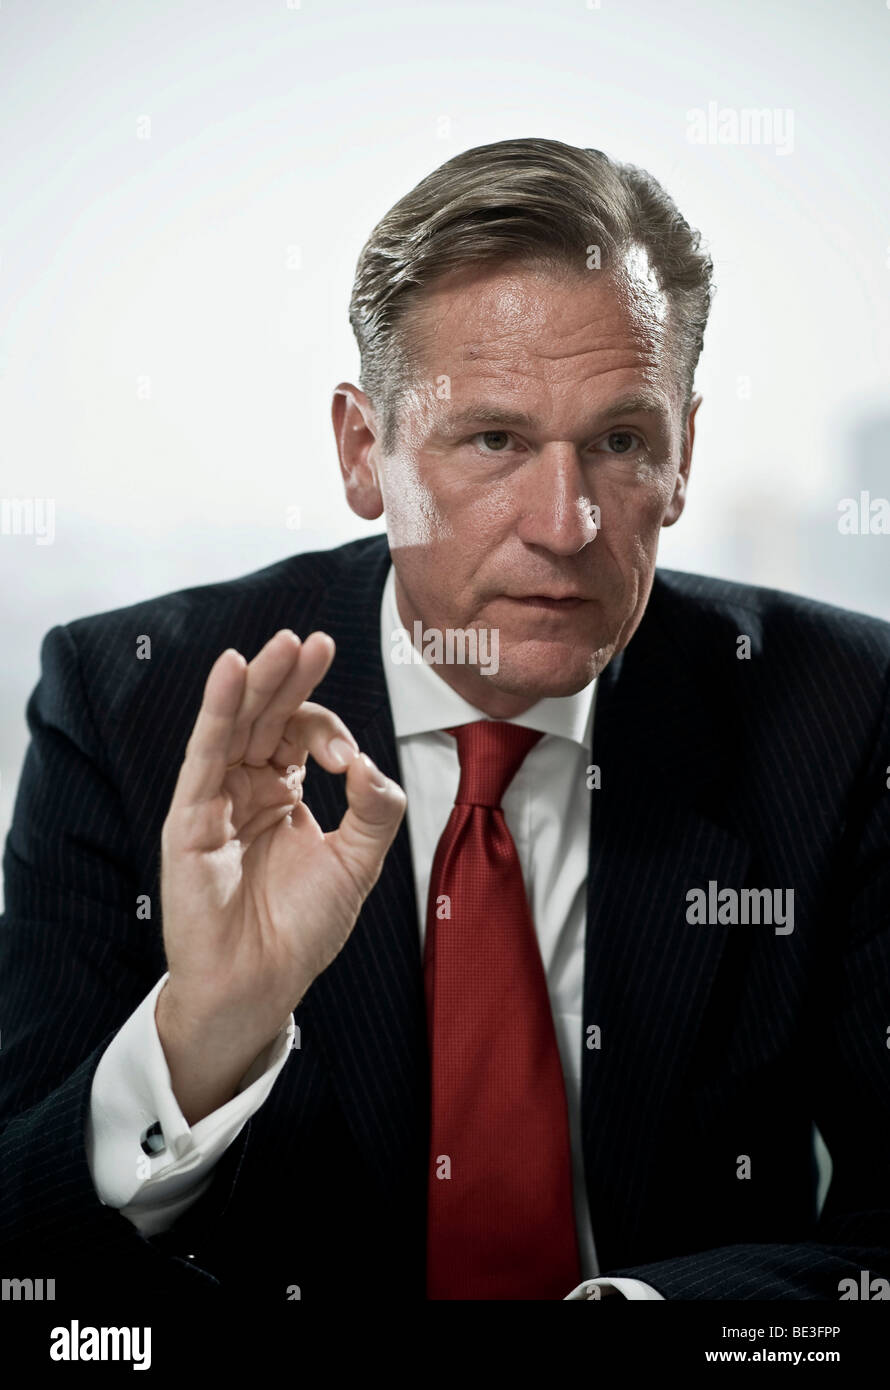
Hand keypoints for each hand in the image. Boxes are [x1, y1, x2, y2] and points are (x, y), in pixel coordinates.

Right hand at [156, 628, 405, 1121]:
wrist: (260, 985)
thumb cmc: (301, 931)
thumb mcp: (358, 862)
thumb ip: (375, 809)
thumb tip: (371, 762)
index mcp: (284, 792)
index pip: (303, 736)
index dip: (330, 732)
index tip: (351, 764)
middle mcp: (247, 787)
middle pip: (268, 716)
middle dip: (292, 678)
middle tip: (317, 642)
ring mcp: (216, 799)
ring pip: (235, 725)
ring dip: (259, 681)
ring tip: (282, 645)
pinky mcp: (190, 818)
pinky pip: (203, 754)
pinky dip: (217, 710)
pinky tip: (232, 672)